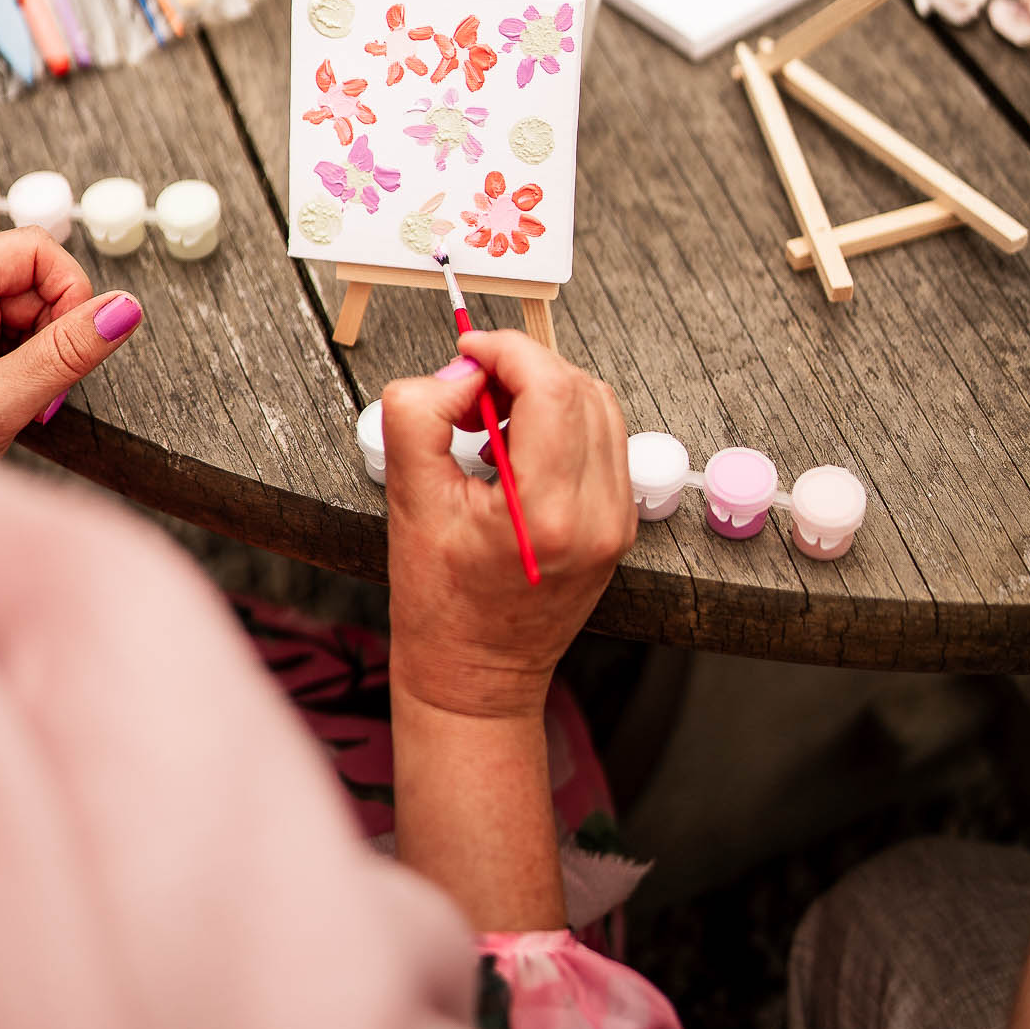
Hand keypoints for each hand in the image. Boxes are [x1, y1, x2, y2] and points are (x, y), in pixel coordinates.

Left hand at [0, 227, 143, 455]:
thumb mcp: (1, 401)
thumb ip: (67, 352)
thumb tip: (124, 308)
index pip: (32, 248)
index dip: (68, 289)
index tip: (74, 340)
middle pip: (36, 275)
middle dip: (55, 328)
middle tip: (40, 379)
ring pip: (34, 303)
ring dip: (45, 347)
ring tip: (19, 390)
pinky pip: (20, 326)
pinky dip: (32, 358)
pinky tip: (12, 388)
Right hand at [381, 330, 634, 721]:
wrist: (476, 677)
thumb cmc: (440, 606)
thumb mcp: (410, 501)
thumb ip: (421, 416)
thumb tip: (458, 371)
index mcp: (547, 513)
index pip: (551, 387)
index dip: (507, 351)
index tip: (468, 351)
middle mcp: (598, 515)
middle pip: (579, 387)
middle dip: (521, 368)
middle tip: (469, 392)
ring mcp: (616, 521)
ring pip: (599, 406)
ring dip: (545, 390)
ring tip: (490, 422)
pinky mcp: (619, 524)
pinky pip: (604, 439)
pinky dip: (563, 421)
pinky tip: (517, 446)